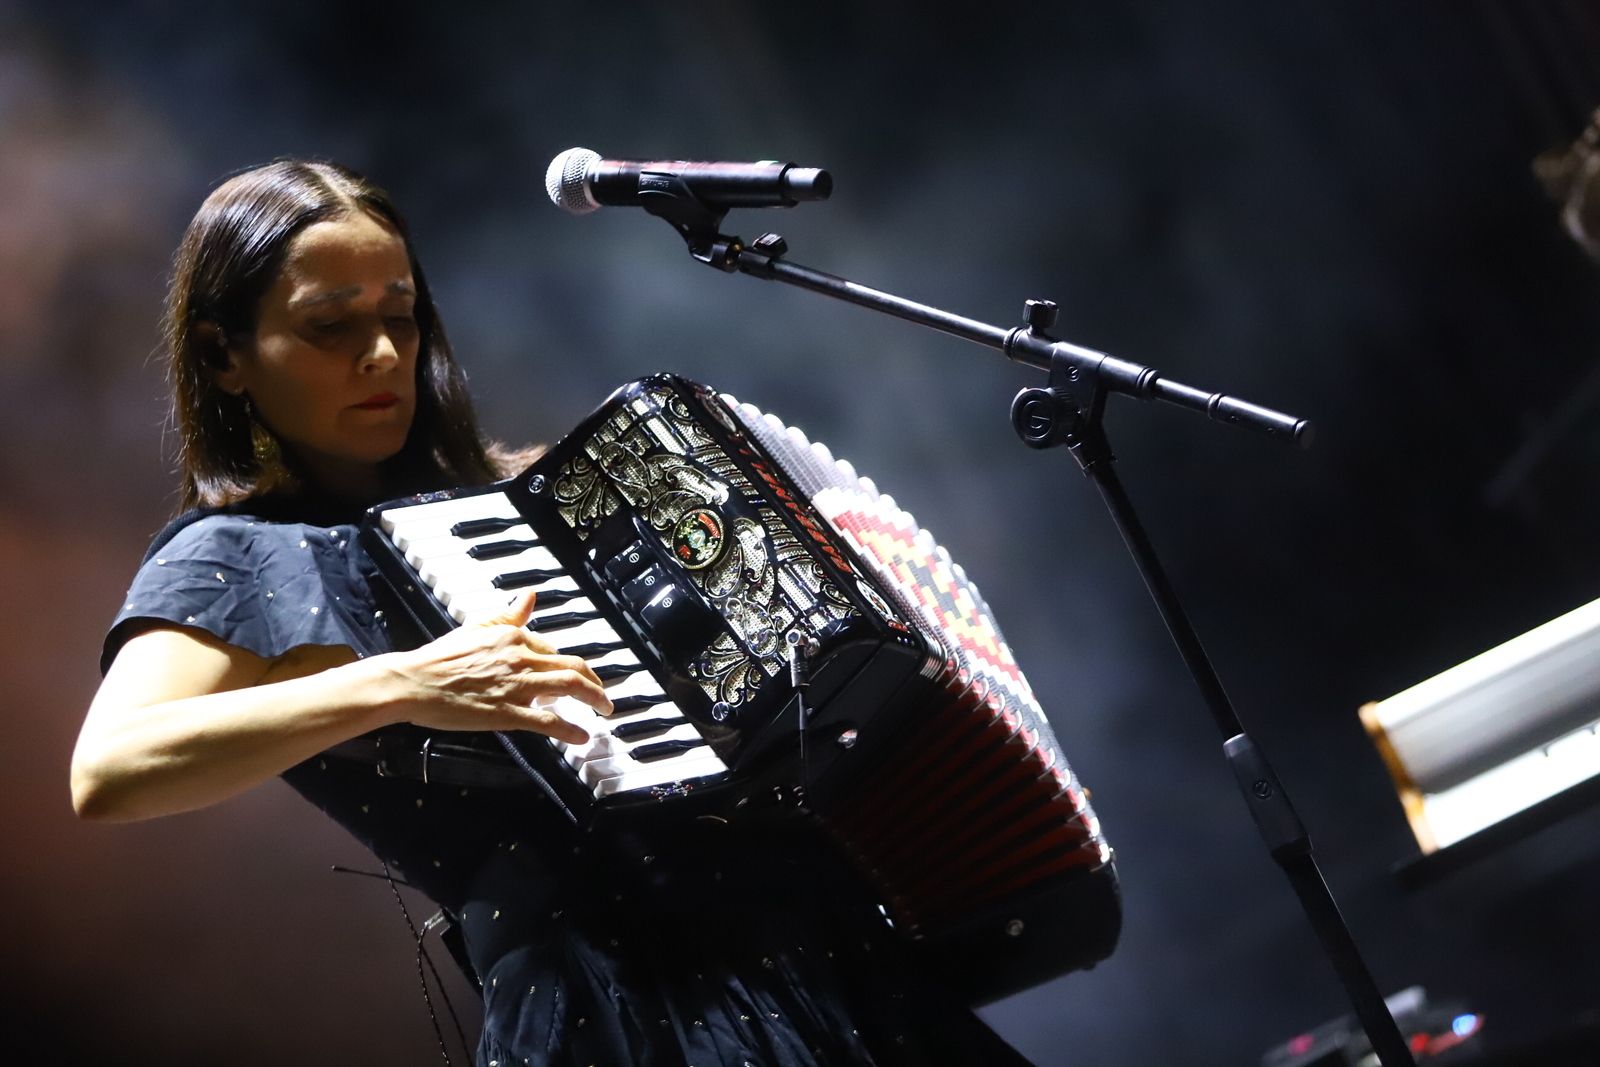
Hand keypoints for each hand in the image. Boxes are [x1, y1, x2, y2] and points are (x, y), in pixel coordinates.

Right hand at [372, 590, 609, 742]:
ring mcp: (517, 686)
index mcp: (513, 637)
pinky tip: (582, 736)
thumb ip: (507, 615)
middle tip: (602, 694)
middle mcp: (521, 658)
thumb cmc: (439, 658)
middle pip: (573, 666)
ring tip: (605, 709)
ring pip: (569, 687)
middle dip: (594, 681)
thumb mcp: (476, 627)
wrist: (414, 682)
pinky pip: (548, 721)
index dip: (563, 663)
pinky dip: (570, 729)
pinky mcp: (508, 713)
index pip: (551, 648)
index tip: (570, 674)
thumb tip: (529, 596)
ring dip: (595, 698)